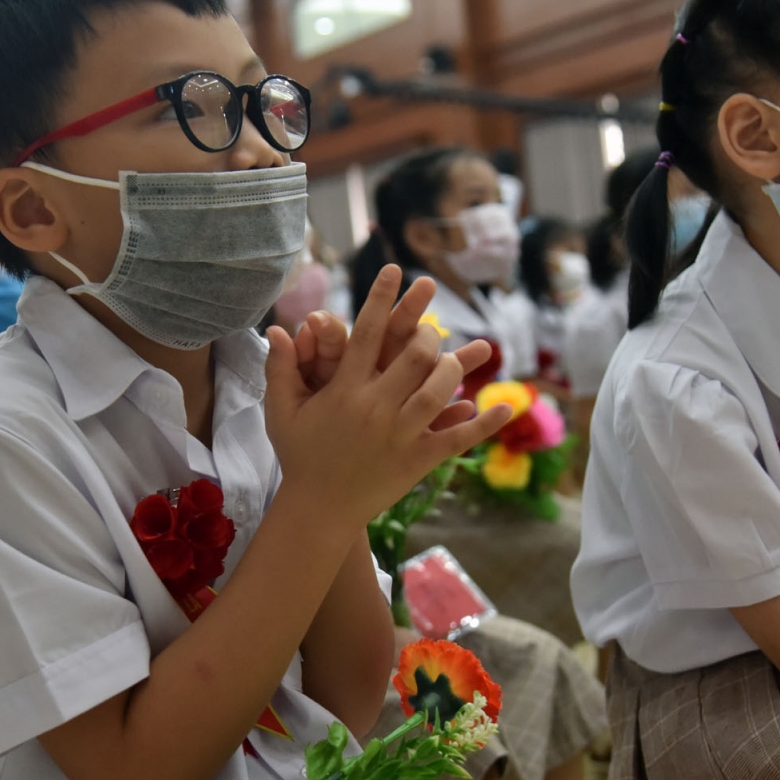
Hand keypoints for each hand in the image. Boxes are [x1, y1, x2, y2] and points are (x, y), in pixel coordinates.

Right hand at [264, 265, 511, 528]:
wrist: (318, 510)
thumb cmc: (299, 457)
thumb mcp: (282, 412)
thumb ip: (280, 369)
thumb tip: (274, 329)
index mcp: (344, 390)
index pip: (367, 332)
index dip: (382, 298)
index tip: (396, 270)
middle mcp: (375, 407)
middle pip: (412, 356)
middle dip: (427, 333)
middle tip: (431, 326)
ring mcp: (400, 434)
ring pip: (437, 391)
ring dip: (453, 368)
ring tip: (461, 356)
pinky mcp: (418, 460)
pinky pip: (457, 438)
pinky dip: (482, 423)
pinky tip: (504, 405)